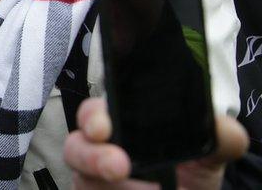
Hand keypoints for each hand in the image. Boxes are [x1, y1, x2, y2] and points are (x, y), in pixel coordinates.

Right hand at [64, 98, 247, 188]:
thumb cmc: (191, 172)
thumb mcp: (210, 153)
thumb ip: (218, 135)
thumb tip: (219, 128)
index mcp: (119, 125)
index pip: (93, 112)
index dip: (92, 117)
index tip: (102, 128)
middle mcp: (98, 151)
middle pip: (75, 146)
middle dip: (92, 156)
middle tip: (119, 166)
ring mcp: (93, 182)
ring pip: (83, 182)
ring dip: (110, 188)